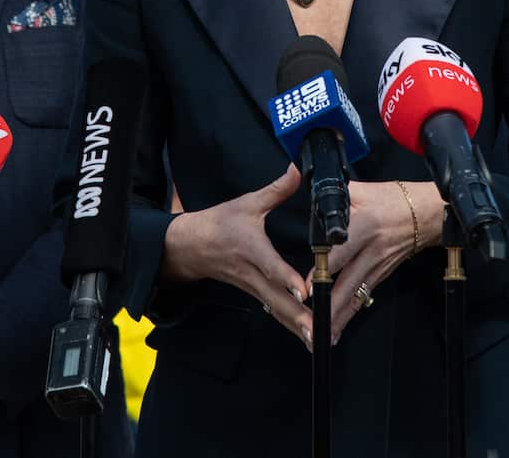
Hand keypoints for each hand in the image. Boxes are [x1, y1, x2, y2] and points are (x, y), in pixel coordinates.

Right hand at [161, 165, 310, 344]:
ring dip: (296, 325)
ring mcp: (252, 288)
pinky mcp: (254, 294)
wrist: (190, 246)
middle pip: (276, 298)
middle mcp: (251, 273)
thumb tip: (298, 170)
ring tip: (318, 339)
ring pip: (276, 310)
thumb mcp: (248, 203)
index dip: (286, 278)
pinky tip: (307, 336)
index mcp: (251, 249)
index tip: (303, 290)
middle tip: (319, 329)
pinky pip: (274, 312)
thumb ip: (277, 190)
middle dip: (298, 315)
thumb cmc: (220, 223)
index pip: (270, 266)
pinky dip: (290, 324)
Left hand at [319, 180, 442, 344]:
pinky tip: (338, 329)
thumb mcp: (362, 190)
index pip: (340, 252)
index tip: (307, 287)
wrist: (426, 213)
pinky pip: (363, 297)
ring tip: (322, 335)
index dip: (323, 270)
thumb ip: (335, 194)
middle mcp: (370, 250)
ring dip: (339, 317)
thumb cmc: (394, 200)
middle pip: (347, 283)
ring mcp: (377, 266)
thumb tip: (310, 191)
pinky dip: (350, 314)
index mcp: (364, 226)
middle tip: (312, 323)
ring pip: (354, 295)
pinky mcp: (381, 274)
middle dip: (330, 306)